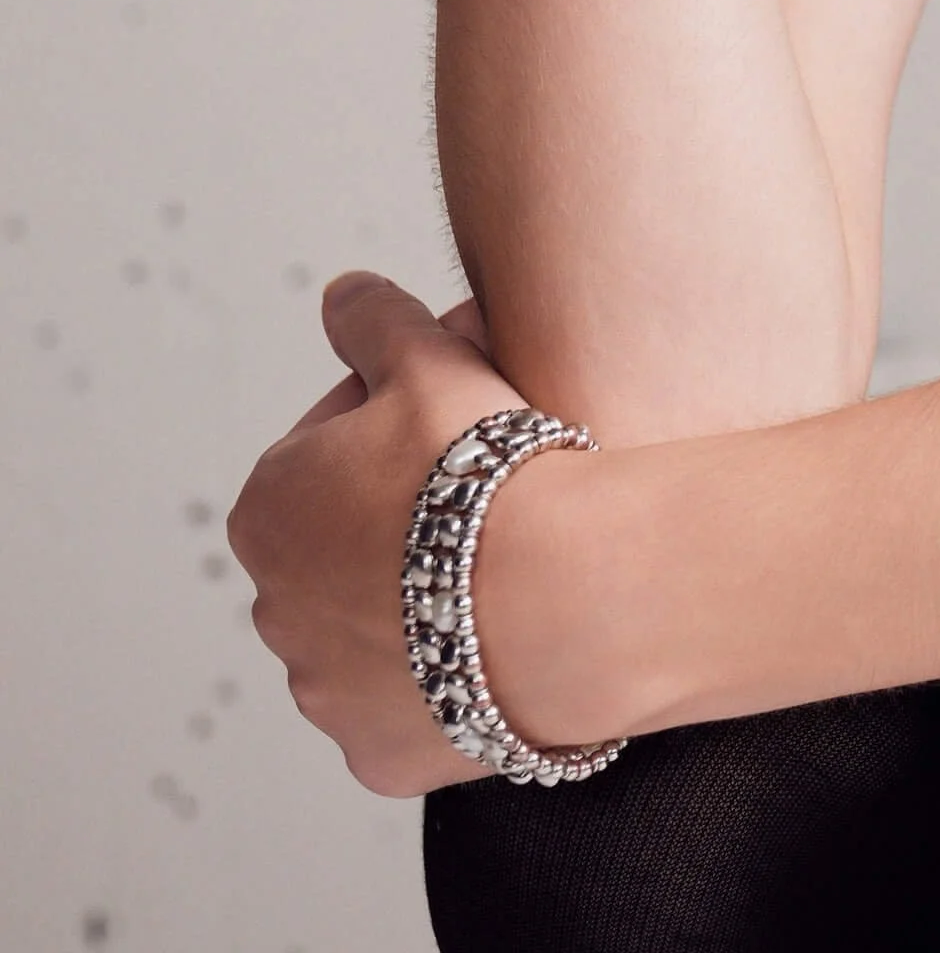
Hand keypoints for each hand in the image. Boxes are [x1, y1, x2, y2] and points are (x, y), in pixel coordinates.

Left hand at [229, 273, 528, 795]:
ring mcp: (323, 692)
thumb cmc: (488, 469)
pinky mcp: (377, 755)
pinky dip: (447, 676)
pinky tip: (502, 638)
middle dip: (404, 518)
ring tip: (506, 568)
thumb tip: (341, 293)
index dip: (406, 423)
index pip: (332, 446)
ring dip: (421, 600)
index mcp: (267, 506)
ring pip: (377, 629)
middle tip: (492, 493)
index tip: (465, 425)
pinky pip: (411, 706)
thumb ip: (372, 317)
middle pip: (348, 543)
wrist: (563, 597)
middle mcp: (273, 608)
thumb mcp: (428, 357)